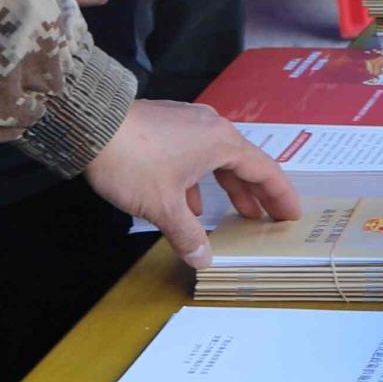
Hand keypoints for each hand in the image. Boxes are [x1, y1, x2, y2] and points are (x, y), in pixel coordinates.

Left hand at [85, 97, 303, 266]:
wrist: (90, 123)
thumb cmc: (134, 162)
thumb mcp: (163, 206)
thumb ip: (187, 235)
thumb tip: (203, 259)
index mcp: (222, 143)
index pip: (265, 171)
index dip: (281, 195)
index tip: (292, 214)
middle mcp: (212, 128)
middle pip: (244, 164)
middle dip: (257, 194)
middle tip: (269, 218)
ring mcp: (188, 123)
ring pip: (218, 159)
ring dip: (228, 186)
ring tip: (234, 212)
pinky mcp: (167, 124)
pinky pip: (196, 153)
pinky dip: (200, 178)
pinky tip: (188, 201)